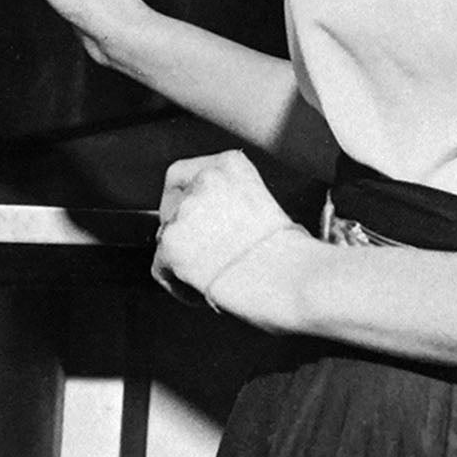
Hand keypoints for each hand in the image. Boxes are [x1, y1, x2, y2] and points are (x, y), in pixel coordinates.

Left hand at [152, 150, 311, 321]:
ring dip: (183, 260)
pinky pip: (160, 269)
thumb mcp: (264, 205)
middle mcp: (203, 180)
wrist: (295, 280)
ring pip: (164, 239)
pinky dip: (178, 286)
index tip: (191, 221)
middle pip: (170, 208)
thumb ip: (230, 203)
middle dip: (185, 234)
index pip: (180, 174)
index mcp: (228, 165)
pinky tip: (204, 292)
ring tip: (214, 278)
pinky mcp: (173, 246)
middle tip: (207, 257)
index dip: (182, 201)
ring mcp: (185, 212)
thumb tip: (213, 224)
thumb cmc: (294, 255)